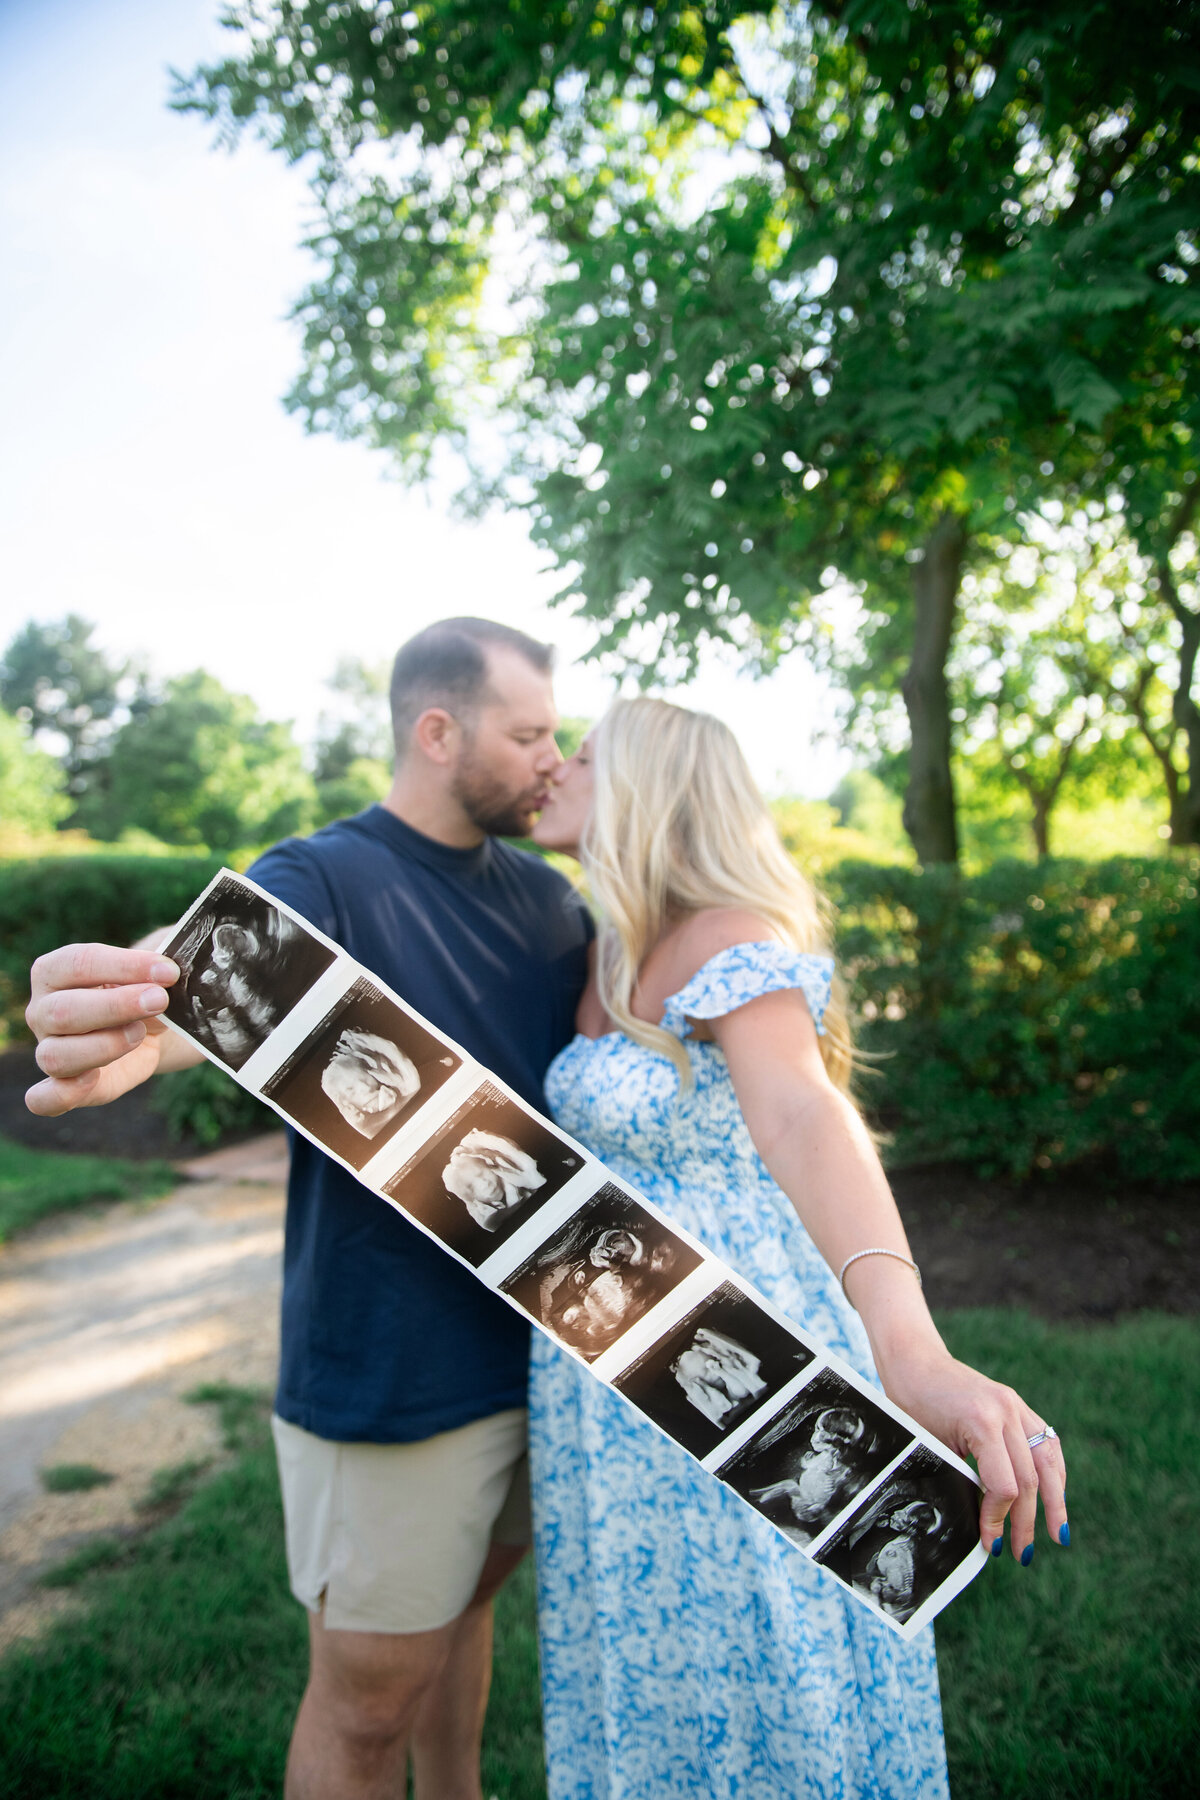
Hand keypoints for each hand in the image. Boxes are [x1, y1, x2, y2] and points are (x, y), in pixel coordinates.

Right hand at [25, 943, 184, 1114]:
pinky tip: (91, 1080)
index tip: (167, 971)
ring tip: (139, 1033)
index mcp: (54, 972)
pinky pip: (45, 1099)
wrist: (150, 1024)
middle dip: (116, 1006)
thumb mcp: (150, 974)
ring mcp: (49, 1050)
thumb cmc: (142, 988)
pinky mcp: (66, 1087)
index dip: (124, 966)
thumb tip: (166, 974)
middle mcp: (43, 1012)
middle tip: (159, 999)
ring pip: (56, 1056)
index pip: (78, 963)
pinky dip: (60, 1095)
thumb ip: (153, 973)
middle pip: (63, 1011)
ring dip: (104, 1046)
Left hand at [877, 1340, 1068, 1564]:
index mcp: (981, 1422)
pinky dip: (1053, 1472)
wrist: (914, 1361)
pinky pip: (1045, 1442)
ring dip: (1055, 1500)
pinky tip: (1055, 1496)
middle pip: (1029, 1479)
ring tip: (1058, 1534)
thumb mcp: (930, 1446)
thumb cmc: (912, 1404)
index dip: (998, 1519)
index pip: (1004, 1486)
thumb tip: (980, 1526)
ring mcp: (1015, 1405)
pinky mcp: (1017, 1404)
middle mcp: (1005, 1411)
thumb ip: (958, 1480)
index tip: (991, 1543)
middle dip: (1026, 1522)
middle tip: (1021, 1553)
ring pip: (1048, 1460)